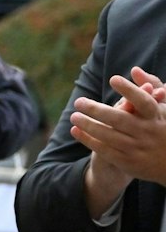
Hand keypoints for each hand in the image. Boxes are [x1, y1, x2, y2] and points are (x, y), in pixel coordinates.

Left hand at [73, 67, 165, 188]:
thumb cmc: (163, 127)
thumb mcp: (163, 108)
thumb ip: (151, 87)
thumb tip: (134, 70)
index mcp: (157, 117)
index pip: (144, 101)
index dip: (129, 90)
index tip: (113, 79)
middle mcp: (147, 132)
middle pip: (119, 119)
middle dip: (96, 110)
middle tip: (78, 101)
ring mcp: (137, 148)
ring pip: (108, 135)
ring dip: (88, 125)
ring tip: (74, 116)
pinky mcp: (127, 162)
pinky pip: (104, 150)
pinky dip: (88, 140)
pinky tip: (75, 130)